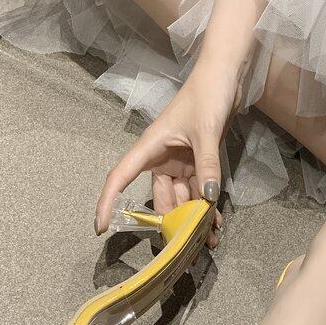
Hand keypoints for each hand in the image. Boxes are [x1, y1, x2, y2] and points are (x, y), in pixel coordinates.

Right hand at [94, 62, 237, 243]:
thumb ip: (207, 166)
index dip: (107, 201)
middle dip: (172, 221)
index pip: (121, 176)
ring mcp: (180, 160)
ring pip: (182, 196)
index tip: (100, 226)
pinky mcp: (197, 161)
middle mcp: (162, 157)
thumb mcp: (206, 132)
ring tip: (210, 240)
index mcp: (151, 146)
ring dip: (194, 217)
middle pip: (160, 196)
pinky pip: (198, 188)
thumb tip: (208, 198)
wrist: (225, 77)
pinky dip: (207, 204)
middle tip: (187, 247)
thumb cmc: (206, 95)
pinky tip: (216, 223)